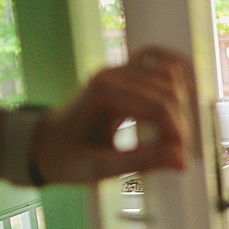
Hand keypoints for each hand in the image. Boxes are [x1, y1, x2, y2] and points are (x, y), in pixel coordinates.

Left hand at [34, 46, 190, 183]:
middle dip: (181, 122)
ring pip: (169, 72)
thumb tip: (181, 160)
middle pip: (167, 90)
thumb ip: (142, 161)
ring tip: (178, 133)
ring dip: (182, 102)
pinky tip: (185, 94)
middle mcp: (113, 74)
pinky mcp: (124, 72)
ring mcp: (119, 69)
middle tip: (180, 152)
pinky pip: (159, 60)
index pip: (158, 106)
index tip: (182, 160)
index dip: (177, 133)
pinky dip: (177, 73)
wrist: (43, 145)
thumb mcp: (100, 168)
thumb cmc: (67, 158)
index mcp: (104, 93)